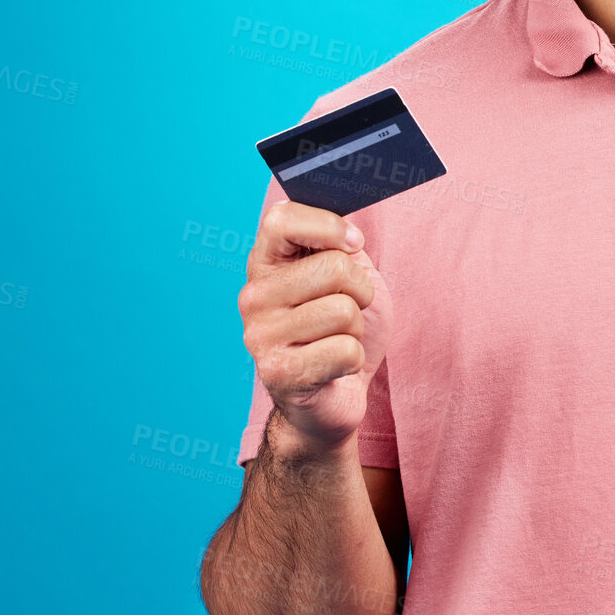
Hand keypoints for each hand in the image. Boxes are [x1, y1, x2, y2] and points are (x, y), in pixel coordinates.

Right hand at [238, 200, 389, 456]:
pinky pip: (345, 350)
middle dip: (361, 290)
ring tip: (337, 339)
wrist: (334, 395)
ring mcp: (260, 336)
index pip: (281, 218)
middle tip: (349, 308)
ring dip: (356, 328)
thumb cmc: (340, 329)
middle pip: (334, 267)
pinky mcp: (278, 373)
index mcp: (265, 263)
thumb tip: (349, 233)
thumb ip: (338, 245)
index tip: (353, 244)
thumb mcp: (345, 275)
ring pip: (344, 310)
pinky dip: (354, 359)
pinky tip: (335, 366)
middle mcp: (253, 297)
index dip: (329, 226)